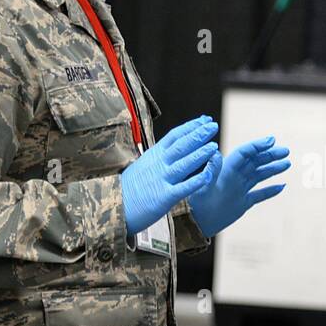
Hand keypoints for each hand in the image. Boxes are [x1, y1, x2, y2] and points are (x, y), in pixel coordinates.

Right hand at [120, 115, 219, 235]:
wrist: (111, 206)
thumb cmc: (127, 189)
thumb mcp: (141, 166)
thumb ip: (157, 158)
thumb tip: (168, 148)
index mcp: (154, 156)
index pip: (174, 136)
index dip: (191, 126)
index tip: (205, 119)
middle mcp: (158, 165)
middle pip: (181, 146)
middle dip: (198, 135)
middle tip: (213, 125)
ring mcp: (161, 180)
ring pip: (183, 164)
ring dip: (199, 154)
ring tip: (214, 146)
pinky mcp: (163, 197)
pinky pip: (183, 188)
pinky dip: (196, 181)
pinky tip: (208, 175)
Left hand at [189, 136, 290, 236]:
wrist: (194, 223)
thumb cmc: (196, 204)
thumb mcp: (204, 186)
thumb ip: (211, 170)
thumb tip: (214, 152)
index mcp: (226, 170)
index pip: (245, 153)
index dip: (258, 145)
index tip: (272, 140)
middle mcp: (234, 177)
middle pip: (255, 162)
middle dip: (270, 155)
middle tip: (286, 151)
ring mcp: (239, 190)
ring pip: (259, 175)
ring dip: (273, 169)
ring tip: (287, 163)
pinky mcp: (242, 203)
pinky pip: (259, 195)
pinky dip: (270, 191)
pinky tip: (282, 186)